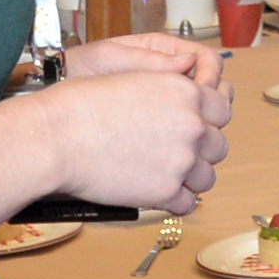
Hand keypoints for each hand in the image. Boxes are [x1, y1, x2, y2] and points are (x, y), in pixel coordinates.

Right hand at [42, 42, 228, 210]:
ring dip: (191, 178)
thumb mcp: (134, 75)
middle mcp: (192, 126)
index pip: (223, 109)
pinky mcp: (165, 192)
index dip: (207, 119)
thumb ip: (168, 84)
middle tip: (177, 153)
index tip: (193, 127)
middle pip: (218, 145)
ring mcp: (181, 161)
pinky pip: (187, 203)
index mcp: (186, 92)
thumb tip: (186, 85)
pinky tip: (158, 193)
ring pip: (208, 177)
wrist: (56, 136)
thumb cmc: (81, 103)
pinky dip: (174, 201)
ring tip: (167, 175)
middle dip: (201, 150)